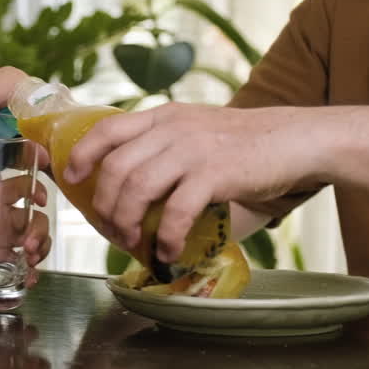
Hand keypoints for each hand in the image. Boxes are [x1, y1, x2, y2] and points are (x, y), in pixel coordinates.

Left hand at [0, 175, 50, 283]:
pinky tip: (28, 280)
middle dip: (38, 230)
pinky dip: (32, 272)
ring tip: (30, 263)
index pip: (17, 188)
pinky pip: (25, 265)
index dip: (34, 188)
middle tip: (29, 248)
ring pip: (36, 240)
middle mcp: (2, 220)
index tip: (40, 199)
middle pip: (34, 217)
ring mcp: (5, 241)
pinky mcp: (3, 262)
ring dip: (41, 250)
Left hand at [64, 103, 315, 262]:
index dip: (83, 154)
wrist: (296, 139)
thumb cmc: (245, 142)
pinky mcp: (215, 174)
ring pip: (137, 188)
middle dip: (105, 205)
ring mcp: (192, 150)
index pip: (107, 128)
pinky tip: (168, 252)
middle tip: (111, 229)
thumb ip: (165, 145)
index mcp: (163, 116)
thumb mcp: (196, 128)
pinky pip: (176, 211)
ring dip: (128, 223)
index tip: (72, 178)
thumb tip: (132, 183)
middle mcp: (172, 129)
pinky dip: (166, 237)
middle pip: (116, 167)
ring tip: (133, 244)